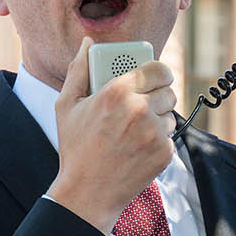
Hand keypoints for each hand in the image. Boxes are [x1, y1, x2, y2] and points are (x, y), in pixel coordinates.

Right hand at [46, 35, 176, 232]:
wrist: (87, 193)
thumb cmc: (75, 148)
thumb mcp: (66, 106)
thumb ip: (78, 70)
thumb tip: (88, 43)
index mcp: (116, 92)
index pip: (156, 68)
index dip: (158, 71)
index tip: (156, 75)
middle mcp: (139, 110)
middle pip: (167, 90)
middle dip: (158, 94)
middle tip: (144, 102)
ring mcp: (154, 133)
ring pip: (170, 114)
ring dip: (158, 118)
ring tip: (136, 128)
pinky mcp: (164, 153)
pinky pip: (169, 136)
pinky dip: (158, 140)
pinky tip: (137, 147)